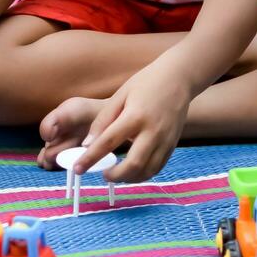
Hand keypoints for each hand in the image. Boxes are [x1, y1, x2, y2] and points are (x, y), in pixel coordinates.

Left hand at [72, 61, 191, 183]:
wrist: (179, 78)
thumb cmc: (146, 83)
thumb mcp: (120, 95)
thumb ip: (103, 120)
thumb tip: (87, 144)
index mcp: (135, 116)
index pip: (108, 142)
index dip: (91, 158)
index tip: (77, 169)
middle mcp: (152, 132)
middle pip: (133, 164)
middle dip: (115, 176)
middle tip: (102, 174)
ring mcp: (165, 140)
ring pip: (147, 171)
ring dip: (129, 178)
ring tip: (116, 174)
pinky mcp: (173, 145)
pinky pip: (157, 168)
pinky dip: (142, 174)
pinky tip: (132, 170)